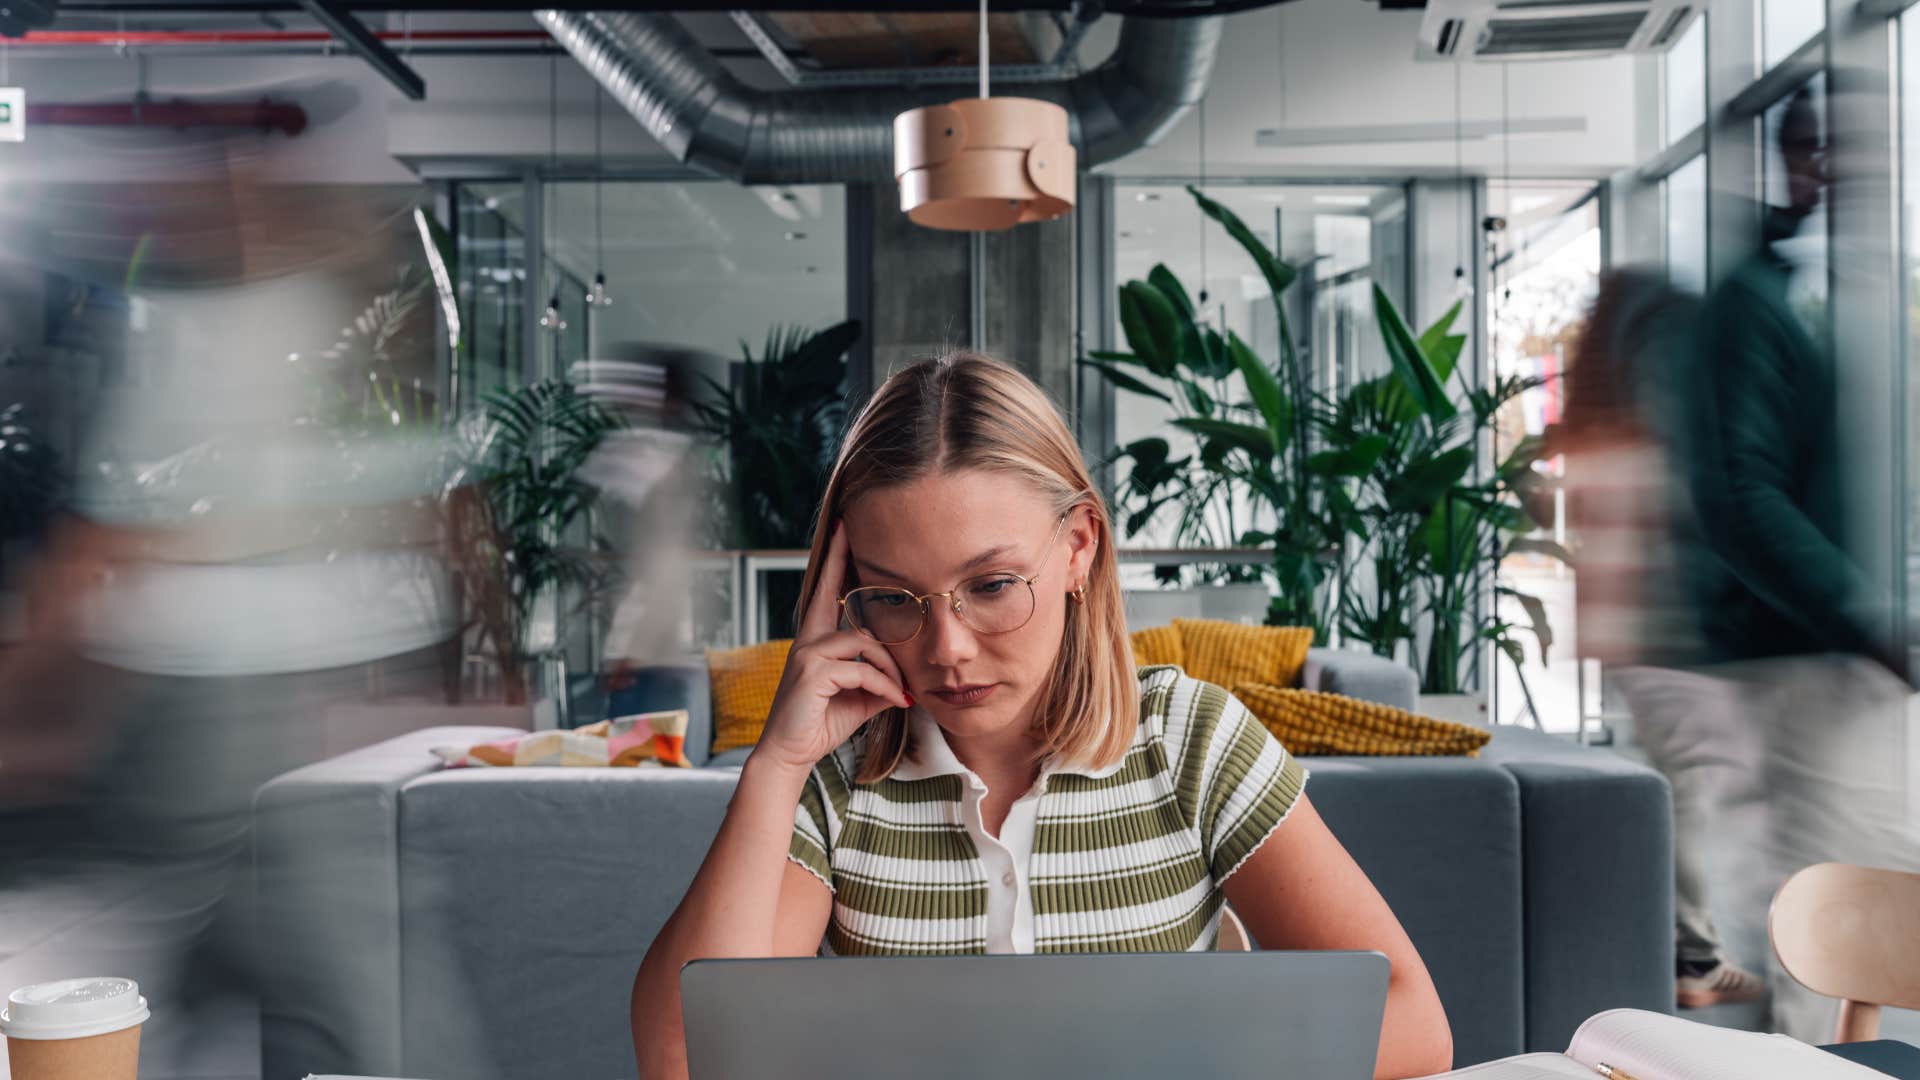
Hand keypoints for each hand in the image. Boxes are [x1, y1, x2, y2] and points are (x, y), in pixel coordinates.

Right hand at [750, 521, 912, 775]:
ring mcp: (808, 654)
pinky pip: (862, 669)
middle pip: (851, 611)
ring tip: (903, 692)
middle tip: (907, 627)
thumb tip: (907, 677)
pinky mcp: (812, 672)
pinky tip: (897, 701)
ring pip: (865, 643)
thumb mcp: (858, 698)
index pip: (826, 590)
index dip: (836, 558)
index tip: (845, 526)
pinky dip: (885, 686)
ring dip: (891, 669)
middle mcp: (809, 641)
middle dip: (879, 612)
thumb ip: (878, 679)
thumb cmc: (821, 724)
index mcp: (816, 641)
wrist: (790, 755)